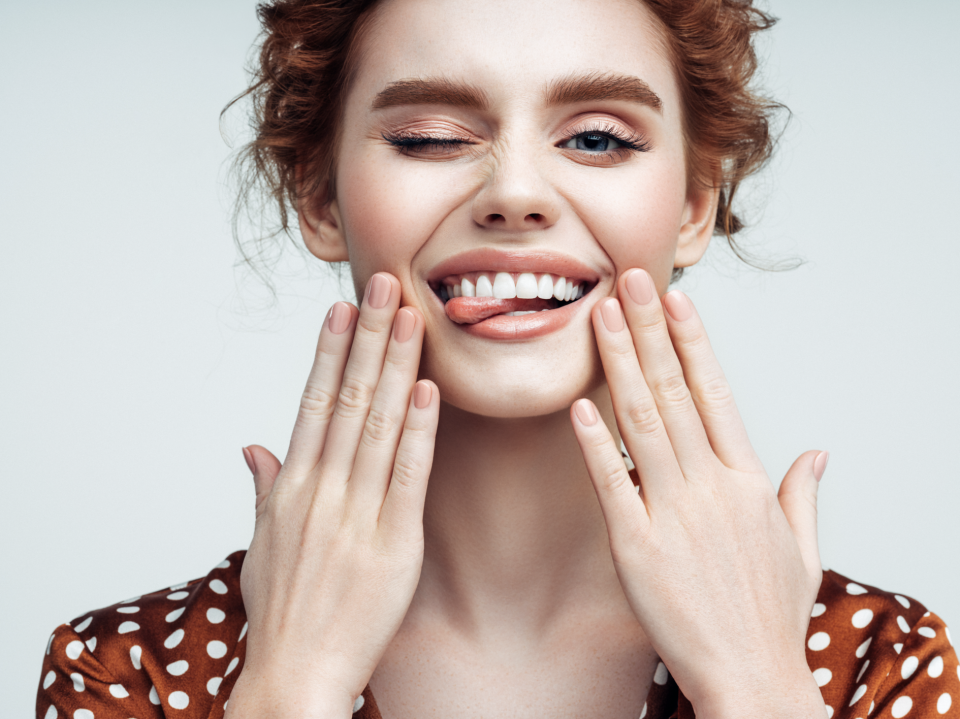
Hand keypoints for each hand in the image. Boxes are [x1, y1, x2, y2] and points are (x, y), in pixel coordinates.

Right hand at [226, 273, 438, 718]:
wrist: (295, 674)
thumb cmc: (280, 612)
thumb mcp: (260, 544)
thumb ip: (263, 489)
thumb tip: (254, 445)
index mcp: (291, 488)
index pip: (313, 402)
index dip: (331, 351)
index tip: (344, 308)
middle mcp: (320, 491)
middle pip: (349, 399)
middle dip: (369, 339)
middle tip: (386, 287)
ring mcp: (355, 514)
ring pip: (379, 425)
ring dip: (397, 367)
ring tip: (412, 318)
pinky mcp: (393, 543)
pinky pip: (408, 476)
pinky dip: (419, 432)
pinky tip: (428, 391)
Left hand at [570, 268, 828, 718]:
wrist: (753, 679)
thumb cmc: (771, 616)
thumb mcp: (801, 550)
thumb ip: (802, 494)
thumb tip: (817, 453)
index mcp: (749, 481)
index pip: (716, 393)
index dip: (693, 341)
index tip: (675, 299)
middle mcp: (712, 487)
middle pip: (675, 393)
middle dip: (648, 330)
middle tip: (627, 280)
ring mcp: (674, 514)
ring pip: (643, 423)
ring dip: (620, 364)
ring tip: (600, 316)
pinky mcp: (637, 548)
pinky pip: (612, 484)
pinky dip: (595, 443)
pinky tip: (580, 403)